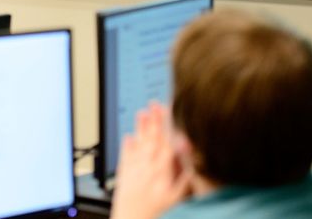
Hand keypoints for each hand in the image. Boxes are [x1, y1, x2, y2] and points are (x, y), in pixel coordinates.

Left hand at [110, 103, 192, 218]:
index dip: (168, 125)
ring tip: (141, 113)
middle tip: (154, 104)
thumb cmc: (157, 213)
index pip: (165, 142)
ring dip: (139, 128)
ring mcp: (134, 170)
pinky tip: (127, 137)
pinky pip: (124, 157)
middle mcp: (146, 167)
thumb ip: (184, 173)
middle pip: (151, 139)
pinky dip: (126, 146)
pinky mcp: (124, 176)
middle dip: (153, 121)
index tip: (168, 110)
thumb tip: (187, 152)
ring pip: (138, 144)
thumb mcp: (178, 197)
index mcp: (161, 170)